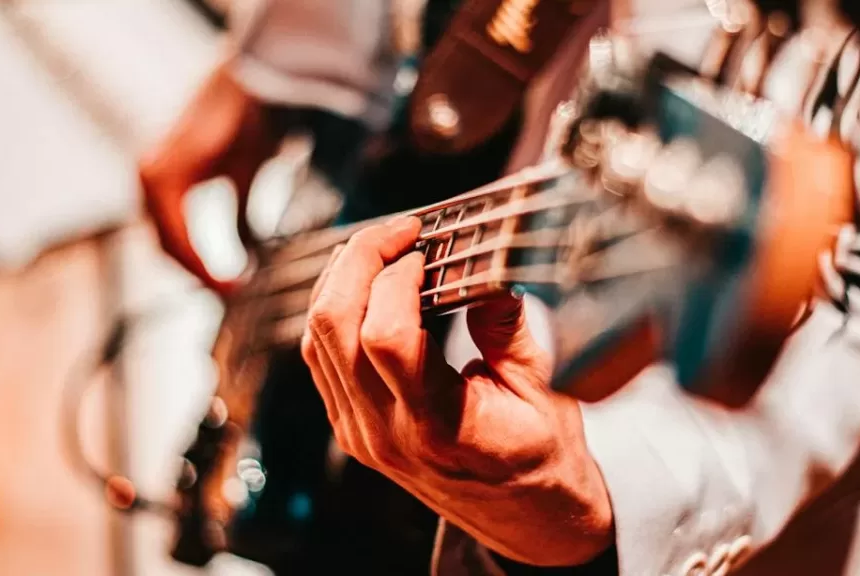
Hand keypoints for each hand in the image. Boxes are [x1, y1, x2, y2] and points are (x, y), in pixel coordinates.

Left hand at [139, 62, 284, 298]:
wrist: (254, 84)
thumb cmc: (249, 122)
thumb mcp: (243, 182)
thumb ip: (239, 222)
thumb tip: (248, 260)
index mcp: (163, 182)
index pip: (173, 243)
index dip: (200, 273)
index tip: (229, 294)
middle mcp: (149, 179)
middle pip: (167, 250)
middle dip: (199, 279)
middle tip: (232, 299)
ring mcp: (151, 178)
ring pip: (171, 246)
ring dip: (201, 275)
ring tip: (232, 292)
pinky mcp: (164, 177)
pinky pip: (179, 233)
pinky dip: (201, 259)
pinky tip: (226, 274)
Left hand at [301, 216, 613, 566]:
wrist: (527, 520)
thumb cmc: (542, 457)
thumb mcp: (544, 389)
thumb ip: (507, 325)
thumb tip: (483, 264)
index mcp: (438, 426)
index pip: (384, 337)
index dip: (395, 276)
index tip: (426, 245)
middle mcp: (385, 433)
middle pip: (332, 329)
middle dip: (358, 261)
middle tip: (398, 231)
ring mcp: (360, 434)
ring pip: (316, 341)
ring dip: (340, 281)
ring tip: (380, 248)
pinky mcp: (351, 429)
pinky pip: (320, 360)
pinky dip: (335, 311)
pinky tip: (366, 284)